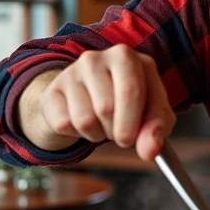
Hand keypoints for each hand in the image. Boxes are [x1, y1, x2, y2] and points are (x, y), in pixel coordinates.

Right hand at [19, 45, 175, 159]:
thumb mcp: (151, 111)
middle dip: (116, 131)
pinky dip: (77, 134)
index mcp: (126, 57)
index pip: (131, 92)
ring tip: (102, 123)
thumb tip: (150, 152)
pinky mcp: (53, 91)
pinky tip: (83, 121)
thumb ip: (157, 129)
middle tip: (120, 132)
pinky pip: (65, 125)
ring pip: (86, 120)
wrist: (88, 96)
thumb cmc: (128, 103)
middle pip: (106, 108)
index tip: (132, 140)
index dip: (133, 123)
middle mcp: (96, 58)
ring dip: (98, 134)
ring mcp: (71, 73)